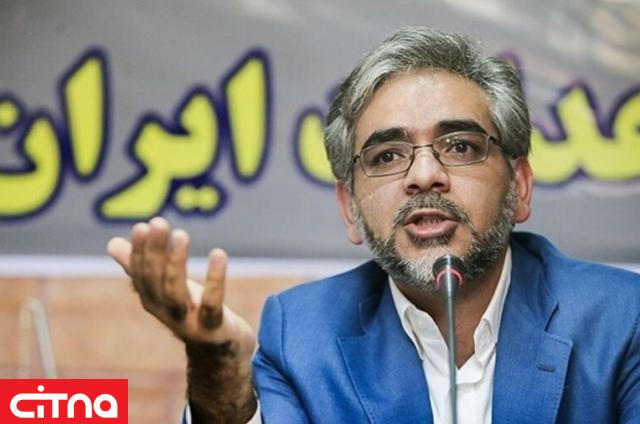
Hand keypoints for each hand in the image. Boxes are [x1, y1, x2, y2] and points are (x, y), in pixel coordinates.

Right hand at [107, 217, 254, 359]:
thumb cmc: (193, 312)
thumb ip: (140, 267)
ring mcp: (188, 322)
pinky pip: (212, 304)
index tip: (143, 226)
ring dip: (176, 262)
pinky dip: (215, 279)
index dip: (140, 251)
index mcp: (152, 300)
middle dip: (155, 250)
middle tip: (159, 223)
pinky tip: (219, 253)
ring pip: (175, 292)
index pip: (140, 274)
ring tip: (181, 235)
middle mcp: (165, 312)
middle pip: (155, 280)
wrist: (220, 352)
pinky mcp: (213, 327)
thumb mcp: (168, 287)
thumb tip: (112, 244)